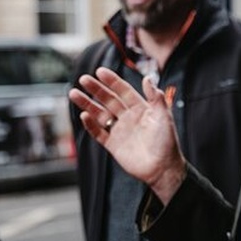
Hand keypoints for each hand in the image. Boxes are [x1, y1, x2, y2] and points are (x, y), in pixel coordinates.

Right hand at [68, 67, 185, 203]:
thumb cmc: (167, 143)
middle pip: (108, 100)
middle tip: (83, 79)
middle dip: (96, 89)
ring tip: (73, 93)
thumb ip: (156, 98)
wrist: (162, 169)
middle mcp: (128, 117)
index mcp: (140, 108)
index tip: (100, 71)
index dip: (112, 81)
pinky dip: (90, 124)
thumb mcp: (164, 117)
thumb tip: (148, 78)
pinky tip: (84, 115)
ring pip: (99, 114)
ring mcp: (119, 131)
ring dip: (87, 104)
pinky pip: (98, 133)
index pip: (123, 91)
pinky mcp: (113, 145)